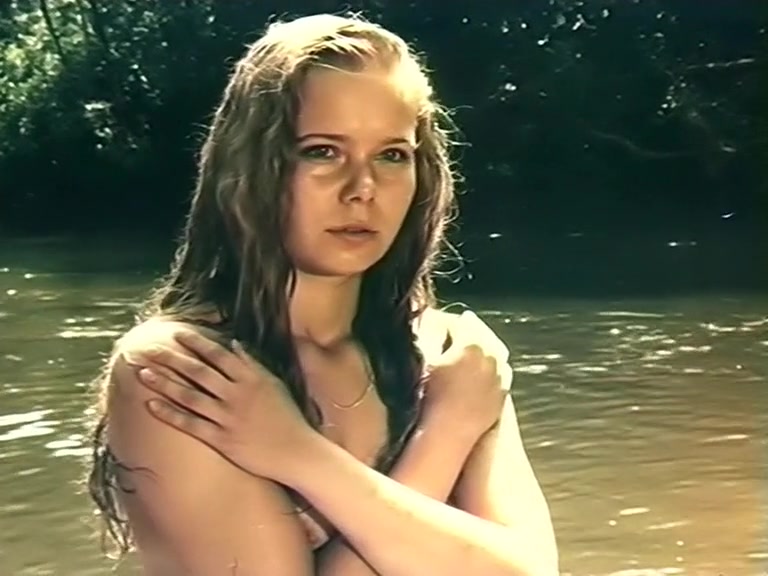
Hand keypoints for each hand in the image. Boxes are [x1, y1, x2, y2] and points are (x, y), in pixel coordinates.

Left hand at [129, 329, 318, 480]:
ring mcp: (228, 417)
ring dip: (164, 383)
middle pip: (198, 371)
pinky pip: (190, 424)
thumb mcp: (274, 383)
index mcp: (251, 378)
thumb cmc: (288, 416)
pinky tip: (150, 404)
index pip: (218, 355)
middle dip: (171, 358)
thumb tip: (233, 344)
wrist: (296, 451)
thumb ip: (252, 364)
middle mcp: (237, 394)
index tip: (176, 333)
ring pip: (189, 396)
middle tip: (148, 349)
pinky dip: (170, 414)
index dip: (196, 343)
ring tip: (142, 373)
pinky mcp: (222, 440)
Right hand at [420, 311, 512, 440]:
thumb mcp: (425, 361)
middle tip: (458, 323)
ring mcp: (500, 375)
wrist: (450, 431)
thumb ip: (429, 335)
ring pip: (495, 350)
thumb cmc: (432, 396)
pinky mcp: (503, 392)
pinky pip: (501, 370)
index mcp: (470, 344)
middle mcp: (491, 356)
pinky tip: (483, 366)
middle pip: (481, 332)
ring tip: (471, 342)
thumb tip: (431, 319)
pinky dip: (493, 362)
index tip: (437, 320)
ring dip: (483, 342)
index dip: (445, 320)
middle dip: (468, 327)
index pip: (458, 322)